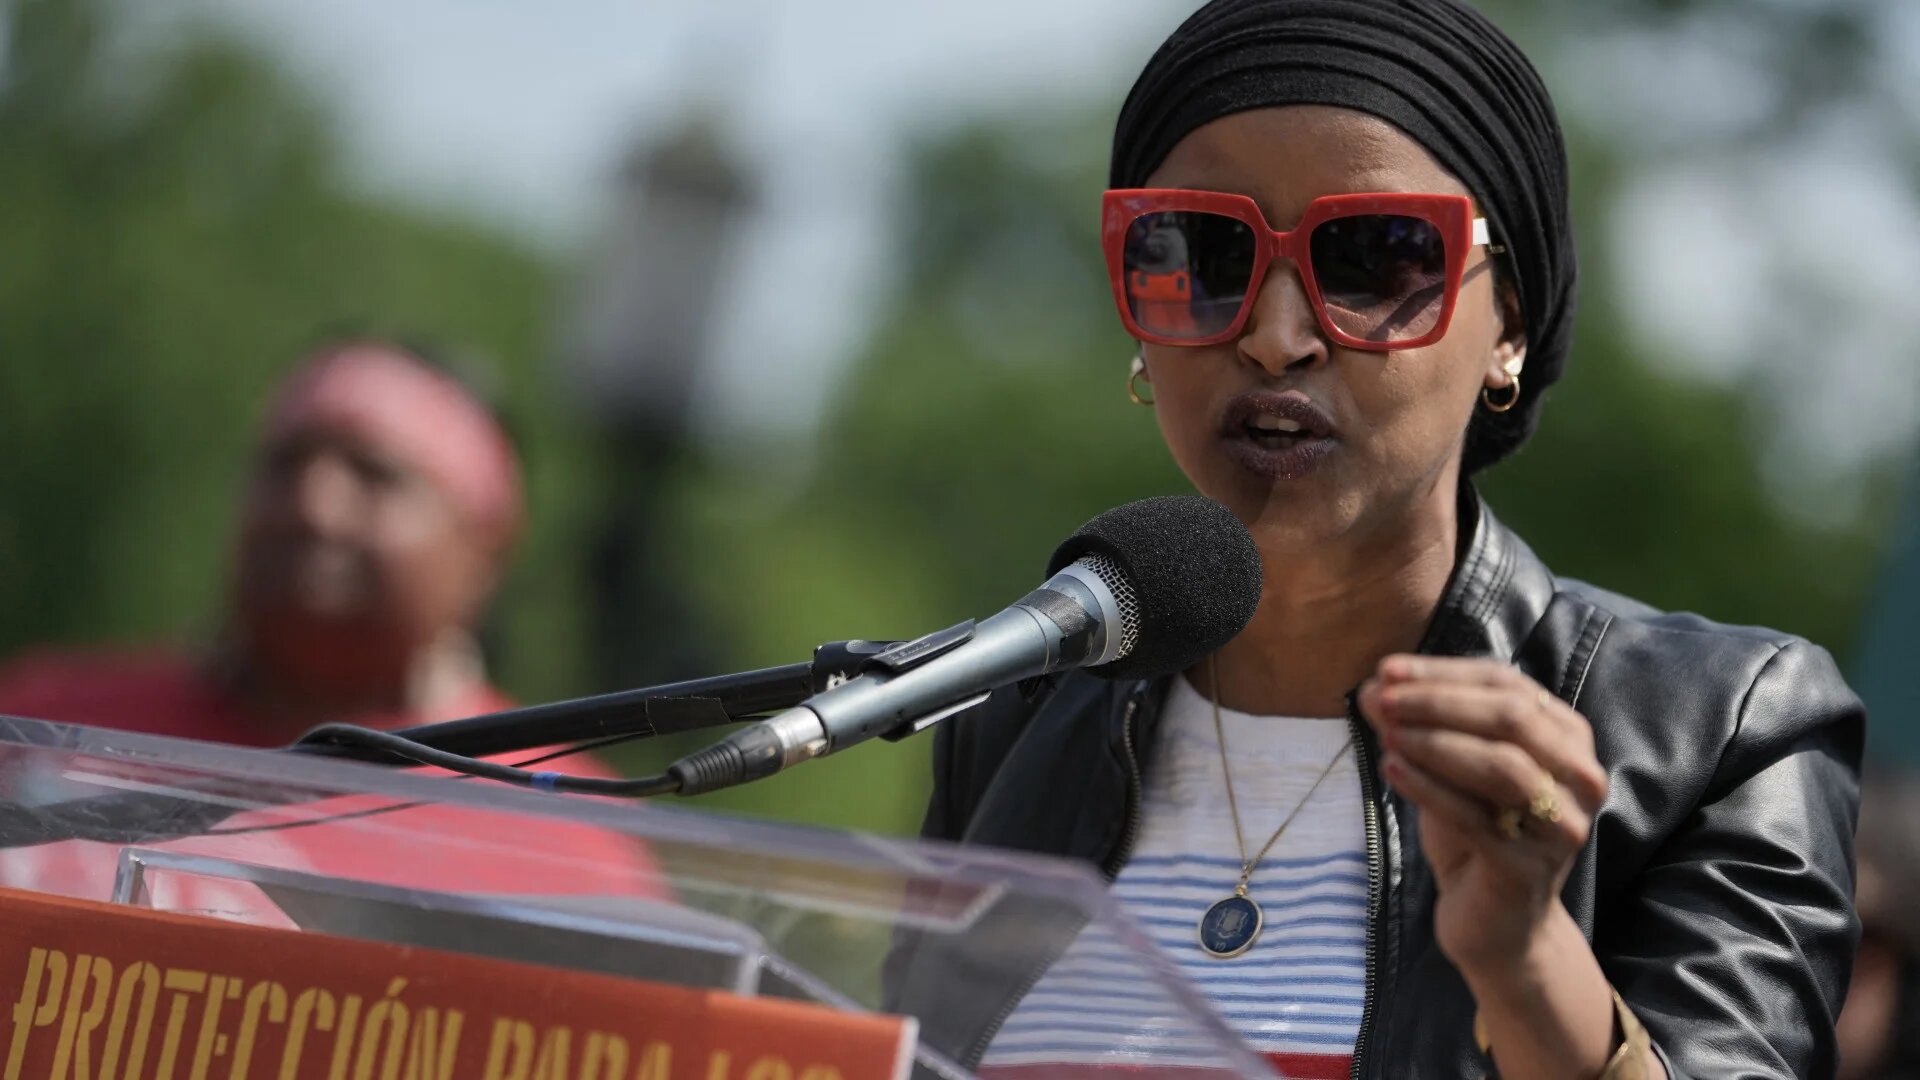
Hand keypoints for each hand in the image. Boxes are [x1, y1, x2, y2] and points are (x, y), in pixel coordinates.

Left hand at [1357, 655, 1608, 976]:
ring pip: (1501, 767)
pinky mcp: (1531, 868)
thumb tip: (1375, 687)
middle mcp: (1580, 778)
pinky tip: (1391, 770)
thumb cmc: (1475, 831)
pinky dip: (1429, 789)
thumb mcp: (1450, 768)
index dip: (1443, 674)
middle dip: (1438, 703)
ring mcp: (1563, 826)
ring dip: (1436, 743)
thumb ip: (1421, 726)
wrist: (1495, 922)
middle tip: (1382, 699)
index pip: (1506, 685)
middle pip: (1511, 719)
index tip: (1386, 669)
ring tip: (1386, 734)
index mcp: (1568, 738)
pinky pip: (1476, 819)